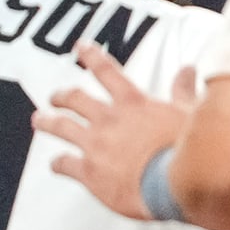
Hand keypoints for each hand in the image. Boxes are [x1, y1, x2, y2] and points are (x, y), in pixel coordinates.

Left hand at [34, 41, 195, 220]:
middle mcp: (109, 119)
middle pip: (75, 100)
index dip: (92, 57)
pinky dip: (57, 163)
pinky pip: (64, 164)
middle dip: (62, 96)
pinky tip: (55, 164)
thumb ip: (183, 90)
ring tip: (40, 120)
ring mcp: (95, 145)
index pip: (107, 72)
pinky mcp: (89, 172)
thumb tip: (188, 70)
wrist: (174, 182)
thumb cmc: (186, 149)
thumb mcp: (190, 113)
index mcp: (133, 103)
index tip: (81, 47)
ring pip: (62, 127)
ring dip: (48, 122)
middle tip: (54, 96)